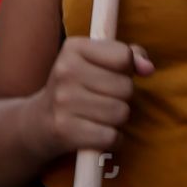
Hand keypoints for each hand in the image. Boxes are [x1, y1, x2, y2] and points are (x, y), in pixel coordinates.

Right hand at [33, 36, 153, 161]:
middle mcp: (65, 70)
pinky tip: (98, 133)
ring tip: (99, 116)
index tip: (111, 75)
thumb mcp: (97, 62)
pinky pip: (111, 136)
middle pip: (125, 87)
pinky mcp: (65, 129)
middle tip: (103, 99)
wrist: (38, 122)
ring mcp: (63, 101)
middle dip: (122, 97)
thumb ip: (128, 56)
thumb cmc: (78, 88)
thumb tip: (148, 68)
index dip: (126, 69)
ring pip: (121, 113)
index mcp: (74, 47)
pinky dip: (112, 139)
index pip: (123, 56)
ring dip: (117, 120)